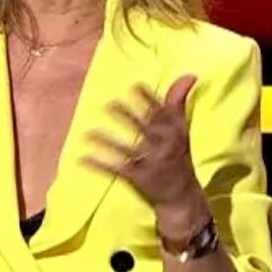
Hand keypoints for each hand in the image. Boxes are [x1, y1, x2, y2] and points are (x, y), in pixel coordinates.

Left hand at [83, 75, 207, 234]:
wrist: (183, 196)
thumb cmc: (179, 156)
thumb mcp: (182, 129)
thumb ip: (178, 102)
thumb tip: (189, 75)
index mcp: (175, 132)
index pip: (163, 114)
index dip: (149, 100)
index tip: (136, 86)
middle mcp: (164, 146)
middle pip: (144, 129)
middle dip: (128, 117)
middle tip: (110, 104)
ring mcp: (151, 163)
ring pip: (127, 150)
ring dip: (108, 142)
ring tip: (89, 133)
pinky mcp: (138, 178)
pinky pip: (116, 169)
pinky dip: (99, 164)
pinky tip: (82, 158)